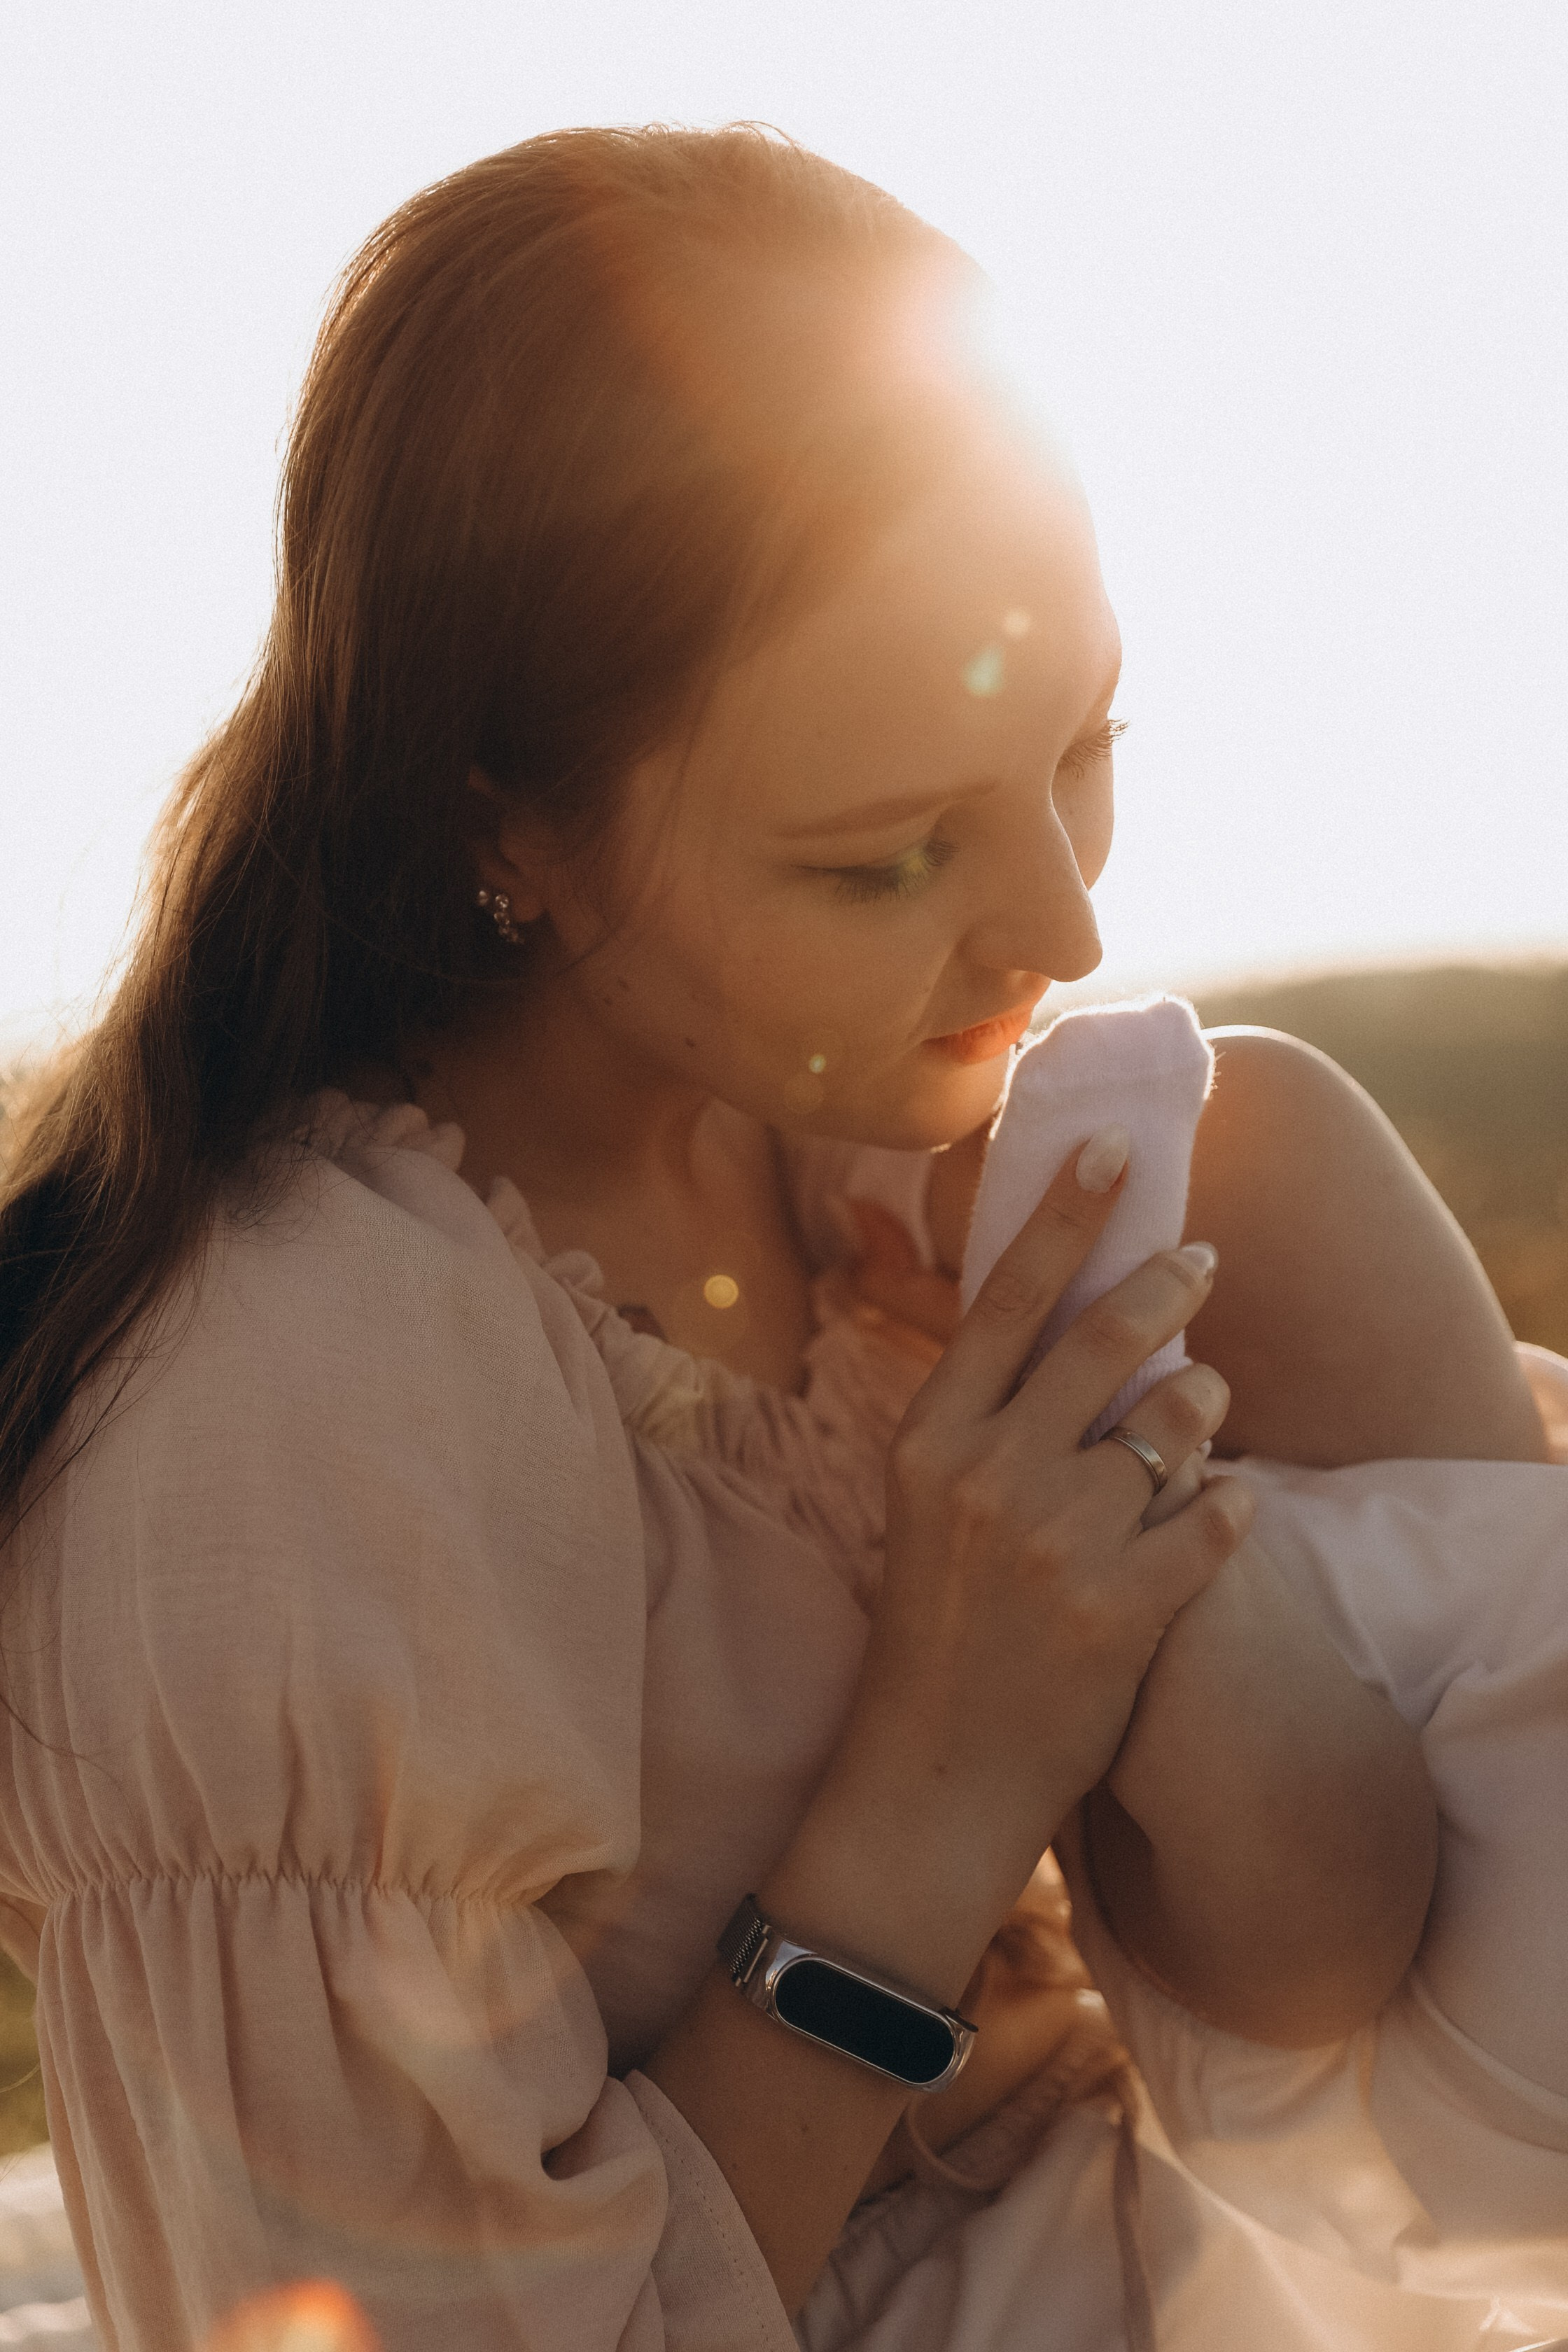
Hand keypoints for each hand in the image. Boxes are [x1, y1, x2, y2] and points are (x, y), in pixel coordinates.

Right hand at [766, 1136, 1254, 2002]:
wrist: (933, 1771)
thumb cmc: (934, 1624)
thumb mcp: (926, 1500)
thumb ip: (982, 1411)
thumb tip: (1056, 1310)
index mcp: (931, 1439)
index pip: (1004, 1297)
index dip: (1062, 1212)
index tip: (1110, 1146)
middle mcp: (991, 1477)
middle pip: (1103, 1338)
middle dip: (1166, 1281)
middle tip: (1200, 1255)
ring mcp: (1058, 1544)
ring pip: (1173, 1423)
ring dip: (1202, 1402)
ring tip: (1201, 1405)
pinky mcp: (1124, 1610)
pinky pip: (1214, 1517)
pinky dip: (1231, 1501)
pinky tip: (1227, 1502)